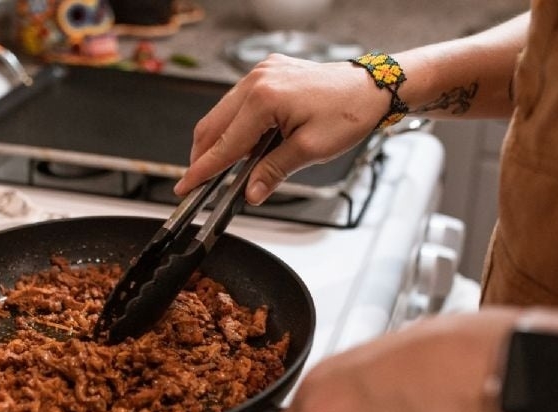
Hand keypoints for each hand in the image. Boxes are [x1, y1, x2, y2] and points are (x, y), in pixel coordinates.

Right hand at [174, 54, 388, 204]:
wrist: (372, 87)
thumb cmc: (349, 111)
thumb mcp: (309, 150)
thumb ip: (273, 171)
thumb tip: (250, 192)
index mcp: (264, 98)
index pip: (224, 143)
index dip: (202, 170)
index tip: (185, 187)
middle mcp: (257, 80)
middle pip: (213, 125)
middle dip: (203, 156)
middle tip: (197, 182)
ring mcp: (261, 73)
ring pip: (222, 113)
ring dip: (218, 141)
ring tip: (221, 168)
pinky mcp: (267, 72)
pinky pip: (237, 102)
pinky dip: (234, 125)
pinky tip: (241, 144)